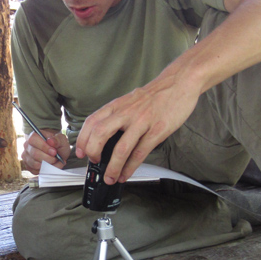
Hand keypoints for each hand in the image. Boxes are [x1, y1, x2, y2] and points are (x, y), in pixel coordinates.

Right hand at [21, 129, 68, 173]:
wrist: (57, 153)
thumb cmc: (58, 145)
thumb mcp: (62, 140)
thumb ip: (58, 139)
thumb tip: (50, 141)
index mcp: (34, 136)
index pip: (33, 140)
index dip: (44, 147)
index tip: (54, 152)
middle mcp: (27, 146)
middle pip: (35, 154)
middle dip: (48, 158)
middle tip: (56, 158)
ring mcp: (26, 157)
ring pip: (35, 164)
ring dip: (48, 165)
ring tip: (55, 162)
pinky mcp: (28, 166)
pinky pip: (35, 171)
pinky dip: (45, 170)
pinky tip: (50, 166)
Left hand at [75, 75, 199, 183]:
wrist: (180, 82)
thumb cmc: (155, 94)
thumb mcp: (130, 100)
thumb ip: (118, 115)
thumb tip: (106, 135)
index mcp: (117, 105)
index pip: (92, 121)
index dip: (83, 139)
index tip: (80, 152)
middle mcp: (126, 113)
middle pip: (100, 133)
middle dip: (93, 152)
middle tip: (94, 163)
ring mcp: (141, 122)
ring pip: (121, 148)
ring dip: (113, 167)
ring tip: (110, 177)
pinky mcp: (157, 131)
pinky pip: (140, 152)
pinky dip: (131, 167)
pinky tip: (126, 174)